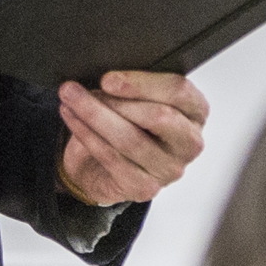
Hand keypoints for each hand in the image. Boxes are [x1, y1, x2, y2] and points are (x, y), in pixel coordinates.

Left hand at [56, 70, 208, 205]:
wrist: (111, 164)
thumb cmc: (130, 123)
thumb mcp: (139, 99)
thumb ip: (134, 87)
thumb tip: (107, 78)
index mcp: (196, 112)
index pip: (179, 91)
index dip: (142, 83)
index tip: (109, 79)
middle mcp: (189, 143)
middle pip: (158, 116)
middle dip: (114, 101)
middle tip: (78, 89)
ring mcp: (170, 169)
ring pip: (130, 139)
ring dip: (93, 116)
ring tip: (70, 100)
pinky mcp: (146, 188)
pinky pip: (112, 158)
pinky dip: (87, 136)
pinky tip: (72, 119)